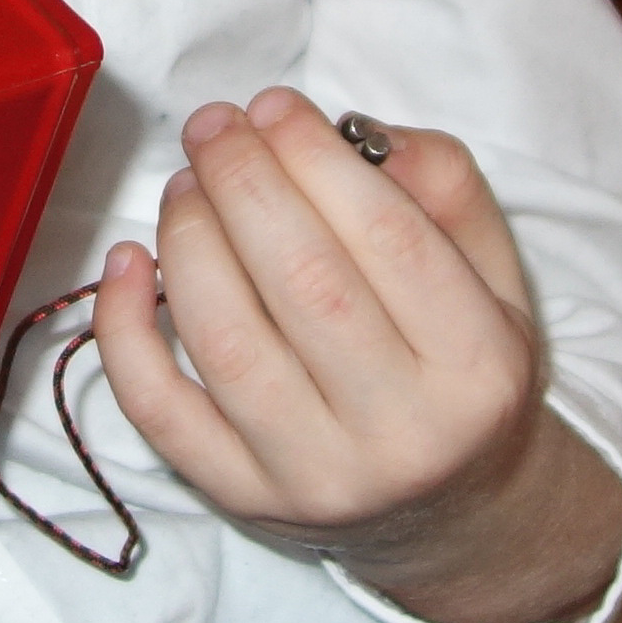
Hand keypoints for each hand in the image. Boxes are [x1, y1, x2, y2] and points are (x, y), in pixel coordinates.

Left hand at [90, 89, 621, 622]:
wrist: (453, 516)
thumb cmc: (462, 374)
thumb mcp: (496, 279)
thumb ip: (443, 188)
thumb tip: (343, 130)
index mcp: (478, 368)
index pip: (390, 240)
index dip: (317, 159)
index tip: (274, 106)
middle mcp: (401, 433)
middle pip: (304, 282)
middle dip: (242, 182)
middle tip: (214, 127)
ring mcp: (314, 475)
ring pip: (228, 341)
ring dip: (189, 240)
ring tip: (186, 186)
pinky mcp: (240, 498)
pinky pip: (159, 411)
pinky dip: (125, 329)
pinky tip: (128, 261)